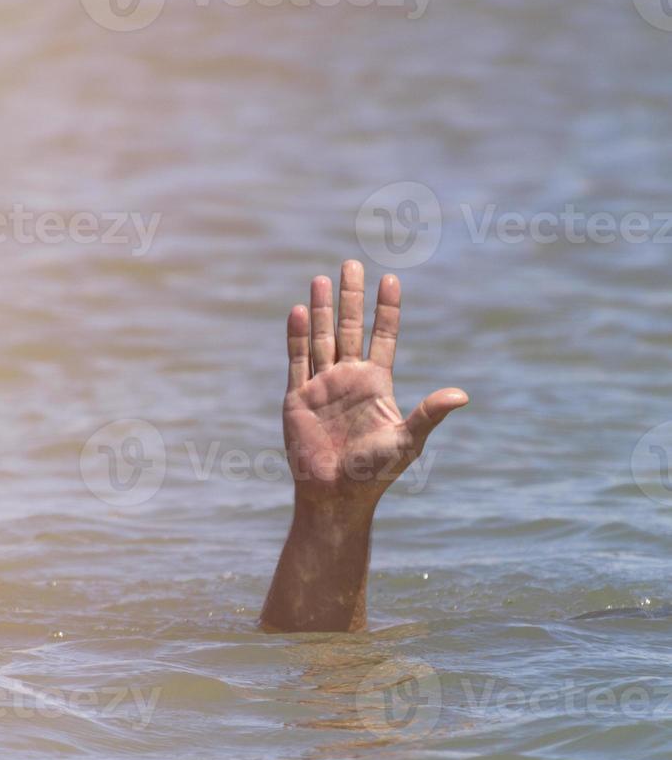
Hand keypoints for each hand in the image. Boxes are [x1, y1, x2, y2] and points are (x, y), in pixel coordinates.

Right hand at [284, 261, 467, 503]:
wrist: (335, 495)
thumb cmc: (374, 473)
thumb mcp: (407, 440)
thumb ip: (429, 413)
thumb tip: (462, 395)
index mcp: (376, 384)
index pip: (384, 336)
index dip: (387, 309)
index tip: (391, 278)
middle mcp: (348, 379)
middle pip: (348, 328)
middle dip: (350, 297)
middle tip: (351, 264)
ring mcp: (321, 386)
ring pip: (320, 338)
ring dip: (321, 309)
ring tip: (322, 278)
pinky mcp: (297, 398)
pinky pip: (297, 360)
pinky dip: (297, 336)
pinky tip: (299, 311)